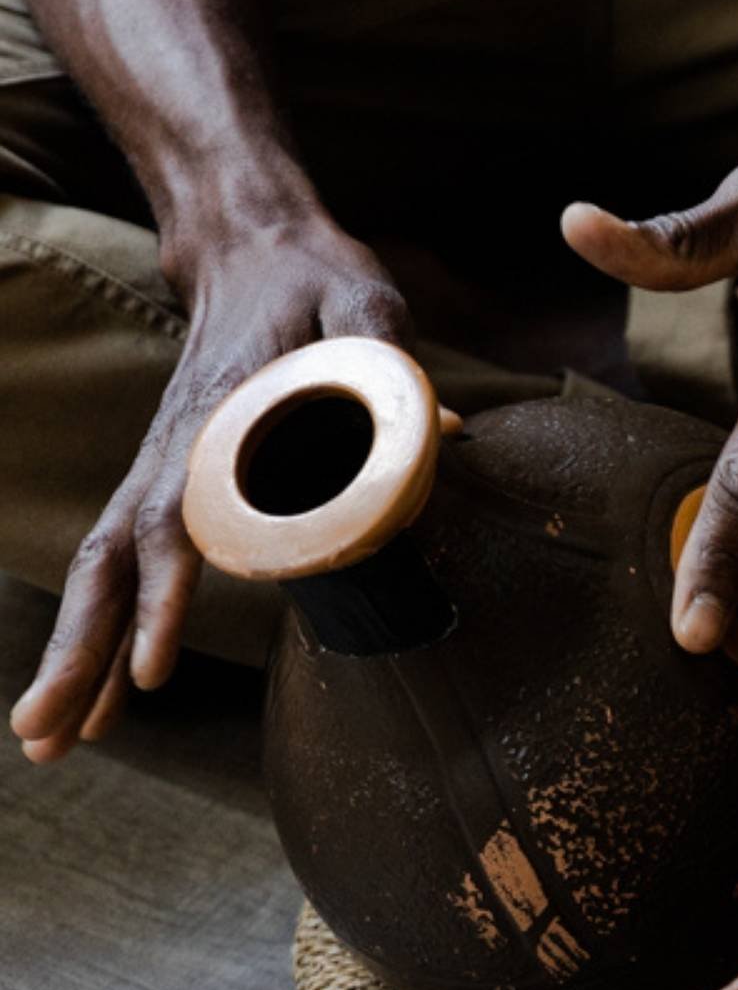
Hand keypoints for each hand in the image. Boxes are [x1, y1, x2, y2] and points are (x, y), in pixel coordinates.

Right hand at [9, 211, 406, 762]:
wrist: (253, 246)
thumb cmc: (314, 281)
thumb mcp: (366, 306)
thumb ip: (393, 363)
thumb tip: (441, 433)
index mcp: (218, 419)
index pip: (181, 522)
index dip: (168, 597)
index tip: (154, 668)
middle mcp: (171, 456)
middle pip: (111, 566)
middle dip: (80, 653)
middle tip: (48, 736)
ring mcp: (158, 473)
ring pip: (101, 575)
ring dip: (72, 658)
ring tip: (45, 742)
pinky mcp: (164, 485)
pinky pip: (117, 569)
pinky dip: (96, 634)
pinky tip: (92, 700)